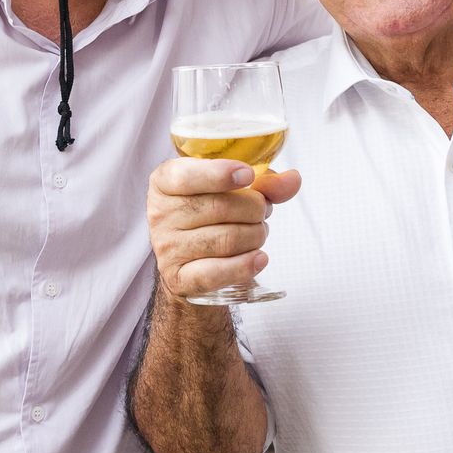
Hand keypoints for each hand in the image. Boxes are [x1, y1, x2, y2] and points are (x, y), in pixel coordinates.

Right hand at [147, 159, 301, 300]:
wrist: (192, 261)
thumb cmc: (213, 214)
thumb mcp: (233, 188)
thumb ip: (265, 182)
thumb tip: (293, 180)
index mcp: (165, 180)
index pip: (187, 176)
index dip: (219, 174)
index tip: (248, 175)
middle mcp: (160, 213)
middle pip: (219, 207)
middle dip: (255, 208)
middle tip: (263, 210)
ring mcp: (166, 248)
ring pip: (227, 239)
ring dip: (256, 236)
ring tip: (258, 233)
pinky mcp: (177, 278)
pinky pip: (217, 272)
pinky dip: (246, 265)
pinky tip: (260, 258)